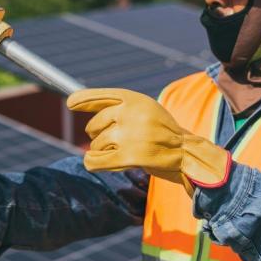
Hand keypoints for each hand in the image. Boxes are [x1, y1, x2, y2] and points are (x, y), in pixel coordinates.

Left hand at [67, 88, 230, 195]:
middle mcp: (131, 113)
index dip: (84, 99)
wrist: (189, 154)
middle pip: (95, 124)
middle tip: (114, 141)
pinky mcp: (130, 156)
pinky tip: (92, 163)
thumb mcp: (146, 111)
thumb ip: (120, 108)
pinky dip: (92, 163)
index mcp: (136, 99)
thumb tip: (80, 102)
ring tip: (122, 152)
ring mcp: (130, 134)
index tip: (70, 103)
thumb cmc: (163, 134)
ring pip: (97, 144)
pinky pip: (97, 160)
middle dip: (97, 135)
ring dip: (103, 151)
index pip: (102, 96)